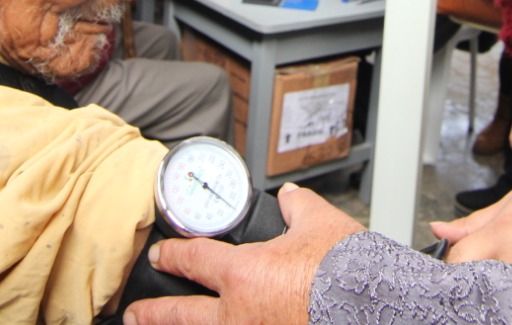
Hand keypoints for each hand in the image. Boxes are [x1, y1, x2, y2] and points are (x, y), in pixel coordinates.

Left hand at [123, 183, 362, 324]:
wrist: (375, 306)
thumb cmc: (347, 271)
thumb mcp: (321, 224)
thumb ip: (299, 208)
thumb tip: (291, 197)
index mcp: (244, 273)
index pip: (194, 259)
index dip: (173, 254)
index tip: (161, 254)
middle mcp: (238, 313)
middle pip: (180, 314)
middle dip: (154, 311)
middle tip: (135, 313)